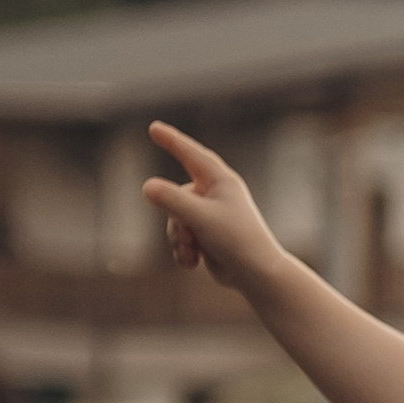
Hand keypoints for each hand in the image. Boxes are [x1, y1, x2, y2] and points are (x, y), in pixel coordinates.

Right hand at [144, 122, 287, 295]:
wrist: (256, 275)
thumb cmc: (236, 241)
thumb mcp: (200, 218)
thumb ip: (172, 200)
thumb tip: (147, 186)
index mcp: (220, 181)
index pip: (191, 154)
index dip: (172, 140)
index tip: (154, 127)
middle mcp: (215, 194)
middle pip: (175, 196)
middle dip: (176, 220)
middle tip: (191, 238)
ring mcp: (209, 215)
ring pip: (174, 219)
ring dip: (178, 239)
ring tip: (195, 253)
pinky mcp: (206, 235)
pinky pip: (179, 237)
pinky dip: (182, 251)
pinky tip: (194, 263)